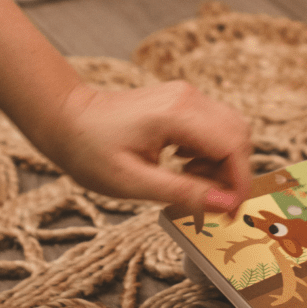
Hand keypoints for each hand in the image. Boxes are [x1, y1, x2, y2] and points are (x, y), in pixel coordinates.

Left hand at [50, 80, 252, 213]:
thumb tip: (225, 205)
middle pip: (239, 135)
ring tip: (188, 179)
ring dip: (221, 162)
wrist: (66, 118)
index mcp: (178, 114)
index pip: (233, 146)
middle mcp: (189, 98)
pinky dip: (211, 151)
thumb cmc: (90, 149)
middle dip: (232, 173)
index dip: (239, 183)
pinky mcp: (183, 101)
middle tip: (208, 198)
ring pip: (230, 130)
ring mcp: (187, 96)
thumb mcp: (133, 183)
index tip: (231, 212)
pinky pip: (214, 126)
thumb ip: (184, 193)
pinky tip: (183, 164)